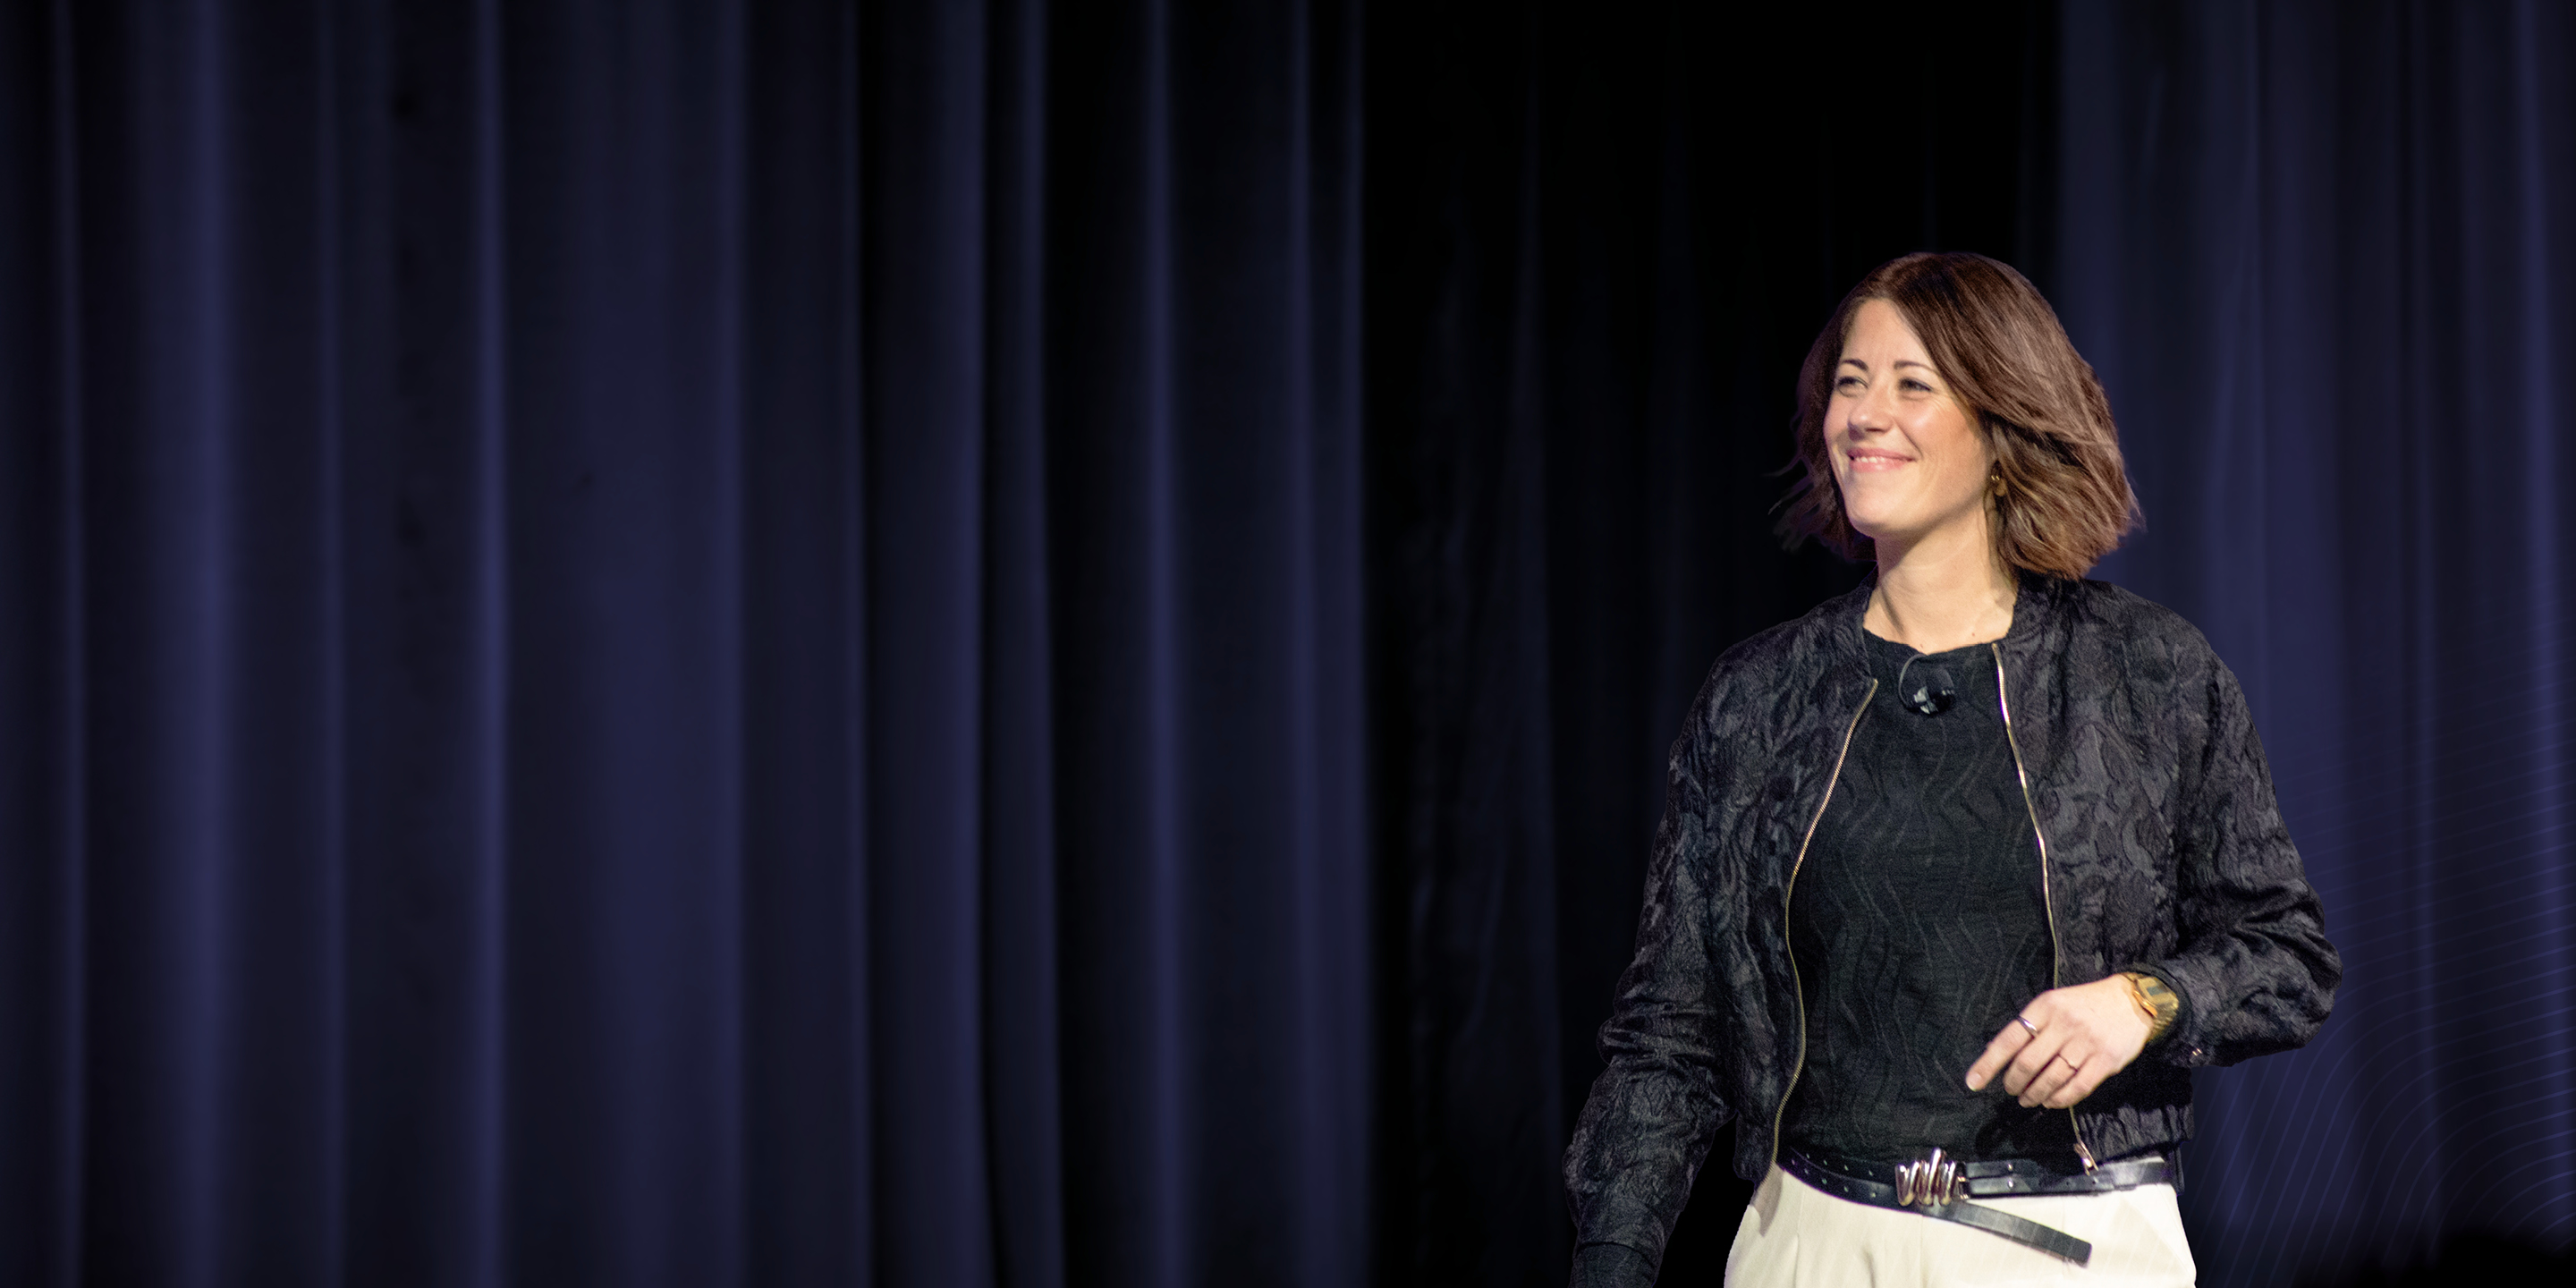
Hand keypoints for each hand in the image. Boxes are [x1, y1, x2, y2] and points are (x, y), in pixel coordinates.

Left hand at [1963, 976, 2151, 1108]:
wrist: (2132, 1002)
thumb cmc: (2085, 1004)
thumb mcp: (2054, 1002)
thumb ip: (2030, 1026)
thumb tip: (1998, 1053)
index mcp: (2045, 1007)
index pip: (2009, 1039)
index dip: (1988, 1064)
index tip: (1973, 1082)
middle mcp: (2063, 1025)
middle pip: (2027, 1064)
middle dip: (2013, 1083)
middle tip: (2011, 1090)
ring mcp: (2085, 1044)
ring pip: (2050, 1079)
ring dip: (2034, 1094)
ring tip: (2028, 1099)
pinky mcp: (2105, 1062)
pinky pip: (2076, 1088)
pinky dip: (2059, 1100)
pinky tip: (2050, 1101)